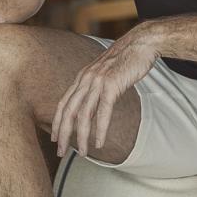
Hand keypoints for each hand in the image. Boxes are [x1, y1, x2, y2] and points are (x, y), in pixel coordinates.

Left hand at [51, 25, 158, 157]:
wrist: (141, 42)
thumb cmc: (127, 57)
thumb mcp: (105, 70)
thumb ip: (96, 84)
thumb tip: (93, 102)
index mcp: (83, 75)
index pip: (64, 102)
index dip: (58, 122)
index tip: (55, 138)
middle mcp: (87, 78)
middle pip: (69, 111)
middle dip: (63, 134)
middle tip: (60, 153)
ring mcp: (98, 81)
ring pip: (84, 114)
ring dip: (82, 137)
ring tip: (83, 153)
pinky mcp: (112, 84)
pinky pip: (103, 112)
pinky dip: (100, 130)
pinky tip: (99, 142)